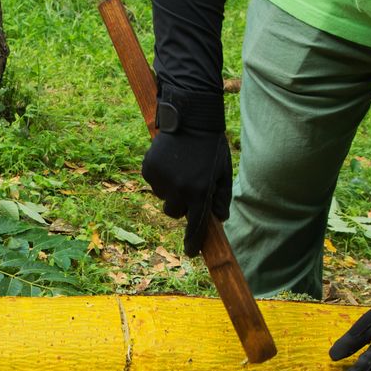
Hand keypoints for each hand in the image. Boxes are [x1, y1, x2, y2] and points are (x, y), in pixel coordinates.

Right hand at [141, 129, 230, 256]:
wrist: (190, 118)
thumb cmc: (210, 146)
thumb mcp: (222, 171)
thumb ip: (221, 197)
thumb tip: (219, 218)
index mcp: (200, 192)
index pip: (195, 225)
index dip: (193, 241)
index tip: (191, 252)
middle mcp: (179, 190)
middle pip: (174, 212)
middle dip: (181, 204)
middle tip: (188, 184)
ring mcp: (162, 180)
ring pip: (163, 197)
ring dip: (170, 189)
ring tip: (179, 167)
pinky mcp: (149, 170)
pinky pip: (153, 183)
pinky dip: (160, 177)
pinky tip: (169, 160)